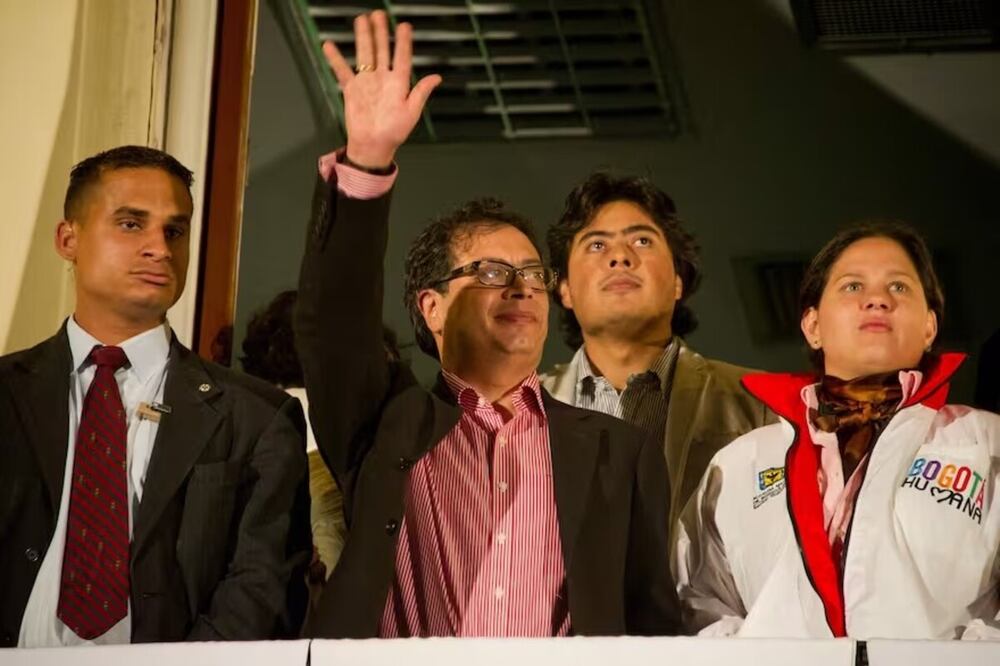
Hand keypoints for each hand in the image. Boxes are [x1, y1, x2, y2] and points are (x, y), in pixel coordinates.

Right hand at [323, 10, 441, 168]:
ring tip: (362, 20)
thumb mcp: (412, 113)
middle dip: (380, 31)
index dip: (403, 41)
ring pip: (364, 54)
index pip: (402, 57)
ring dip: (363, 37)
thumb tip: (436, 78)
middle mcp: (383, 79)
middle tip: (379, 14)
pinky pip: (342, 71)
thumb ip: (421, 92)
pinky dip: (335, 59)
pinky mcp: (352, 89)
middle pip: (381, 49)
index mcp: (399, 84)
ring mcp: (367, 82)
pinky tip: (329, 46)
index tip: (404, 26)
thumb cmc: (393, 133)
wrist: (373, 146)